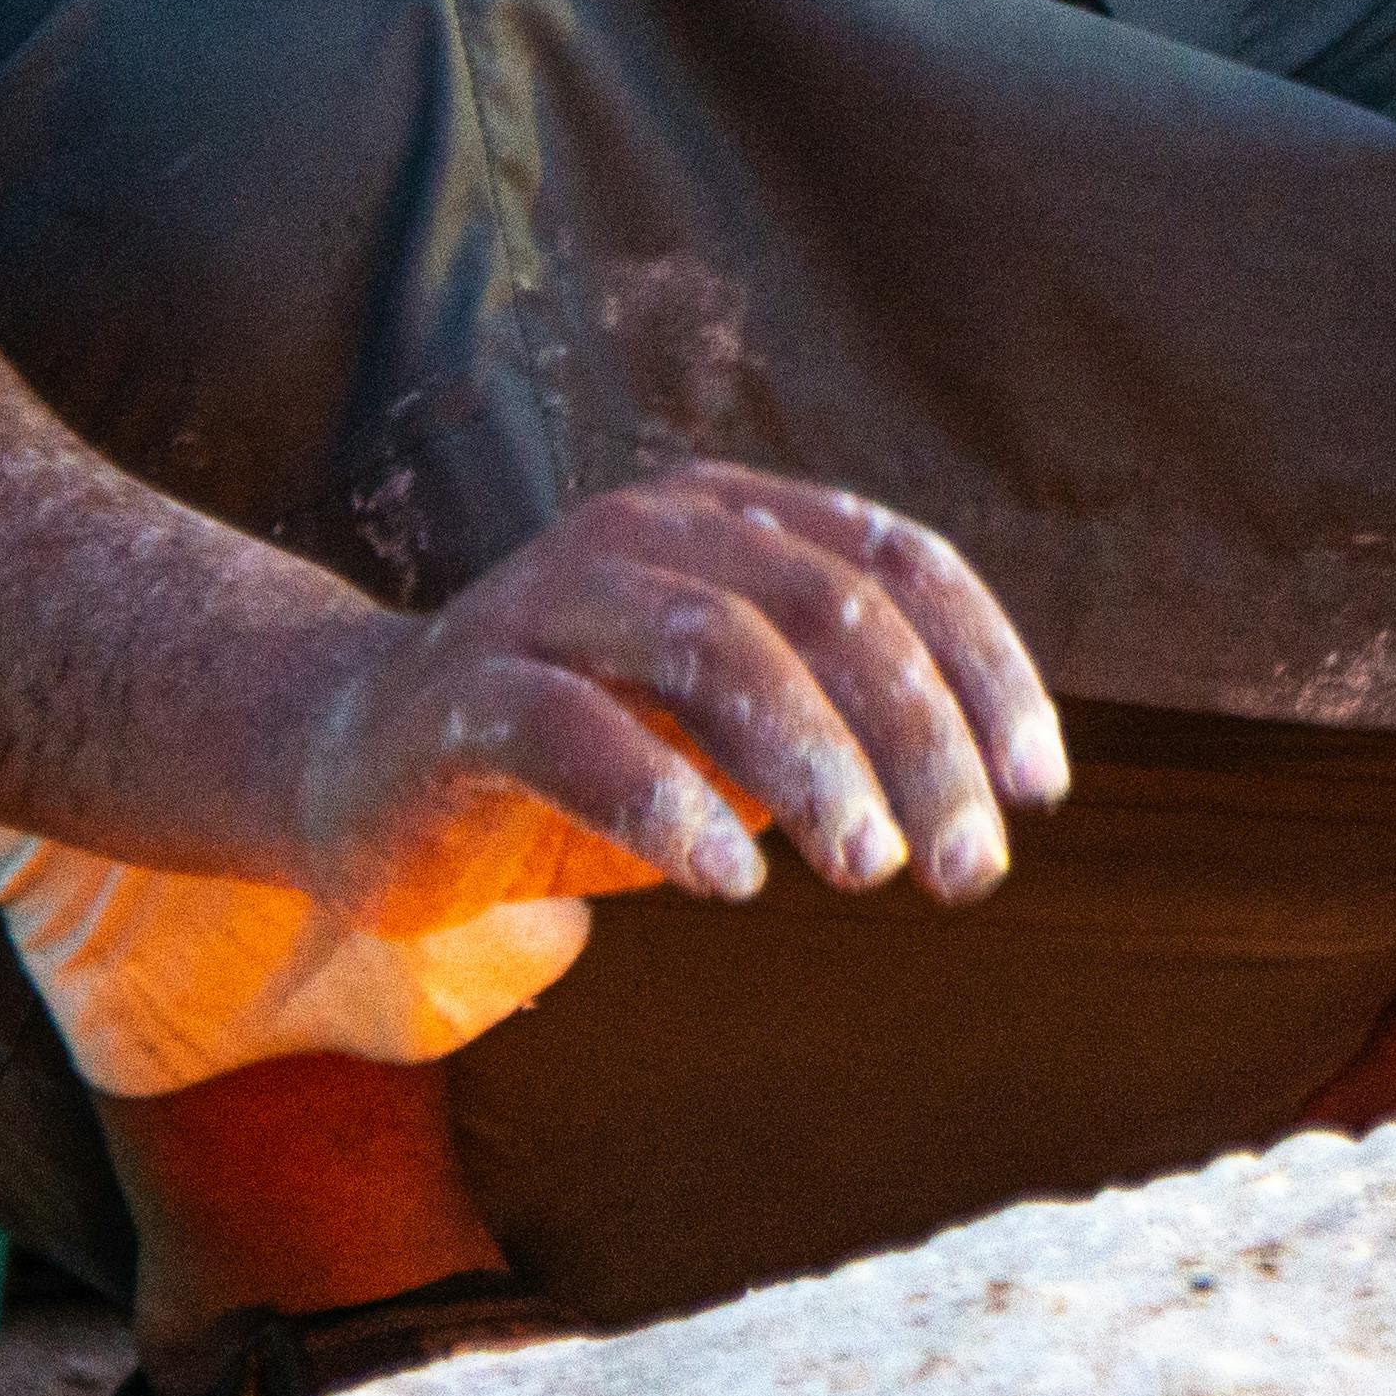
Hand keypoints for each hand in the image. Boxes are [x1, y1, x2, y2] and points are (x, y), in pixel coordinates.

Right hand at [292, 462, 1067, 918]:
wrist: (356, 765)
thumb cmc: (589, 748)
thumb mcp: (734, 725)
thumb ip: (843, 721)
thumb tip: (997, 790)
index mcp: (730, 516)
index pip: (899, 560)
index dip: (985, 669)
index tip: (1040, 790)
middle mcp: (645, 532)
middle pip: (826, 603)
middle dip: (919, 737)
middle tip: (971, 866)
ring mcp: (546, 601)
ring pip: (715, 644)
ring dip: (814, 760)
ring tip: (872, 866)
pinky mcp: (465, 695)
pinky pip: (578, 732)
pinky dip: (668, 803)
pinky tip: (733, 879)